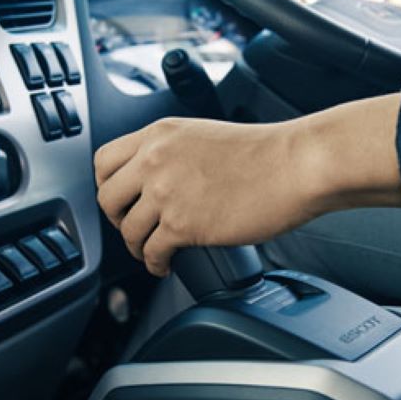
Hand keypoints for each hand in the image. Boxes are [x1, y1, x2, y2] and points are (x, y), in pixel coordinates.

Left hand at [95, 95, 400, 276]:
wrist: (296, 165)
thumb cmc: (264, 152)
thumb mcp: (203, 135)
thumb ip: (171, 152)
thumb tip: (155, 179)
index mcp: (159, 134)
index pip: (104, 160)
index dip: (107, 185)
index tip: (119, 199)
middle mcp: (155, 160)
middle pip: (108, 198)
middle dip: (117, 220)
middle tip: (133, 229)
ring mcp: (167, 192)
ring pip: (128, 230)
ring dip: (136, 247)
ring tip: (151, 252)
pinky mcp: (184, 225)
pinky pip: (151, 253)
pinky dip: (154, 264)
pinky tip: (165, 265)